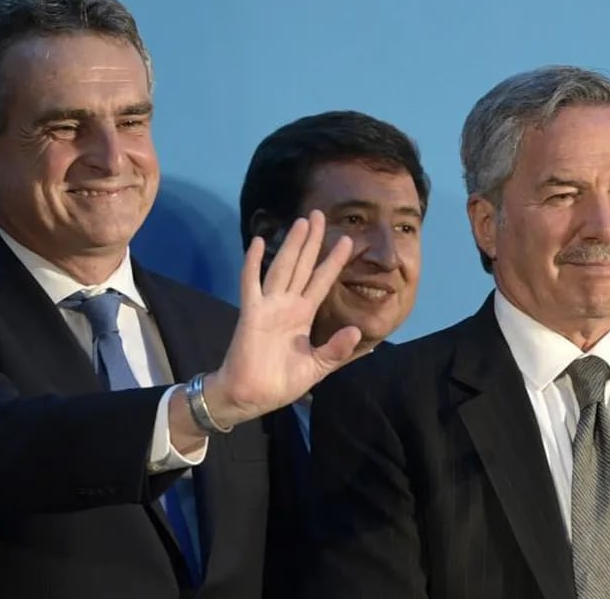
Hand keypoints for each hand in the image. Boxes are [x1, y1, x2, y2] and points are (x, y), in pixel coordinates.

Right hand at [204, 209, 360, 427]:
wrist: (253, 396)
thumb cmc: (281, 382)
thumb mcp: (317, 367)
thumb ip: (336, 350)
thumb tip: (358, 332)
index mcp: (303, 315)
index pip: (321, 282)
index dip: (333, 261)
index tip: (347, 240)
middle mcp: (287, 304)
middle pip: (303, 265)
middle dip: (312, 241)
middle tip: (320, 214)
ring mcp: (268, 306)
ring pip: (283, 267)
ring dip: (292, 245)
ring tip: (302, 221)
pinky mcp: (251, 313)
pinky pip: (251, 283)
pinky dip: (253, 263)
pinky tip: (258, 243)